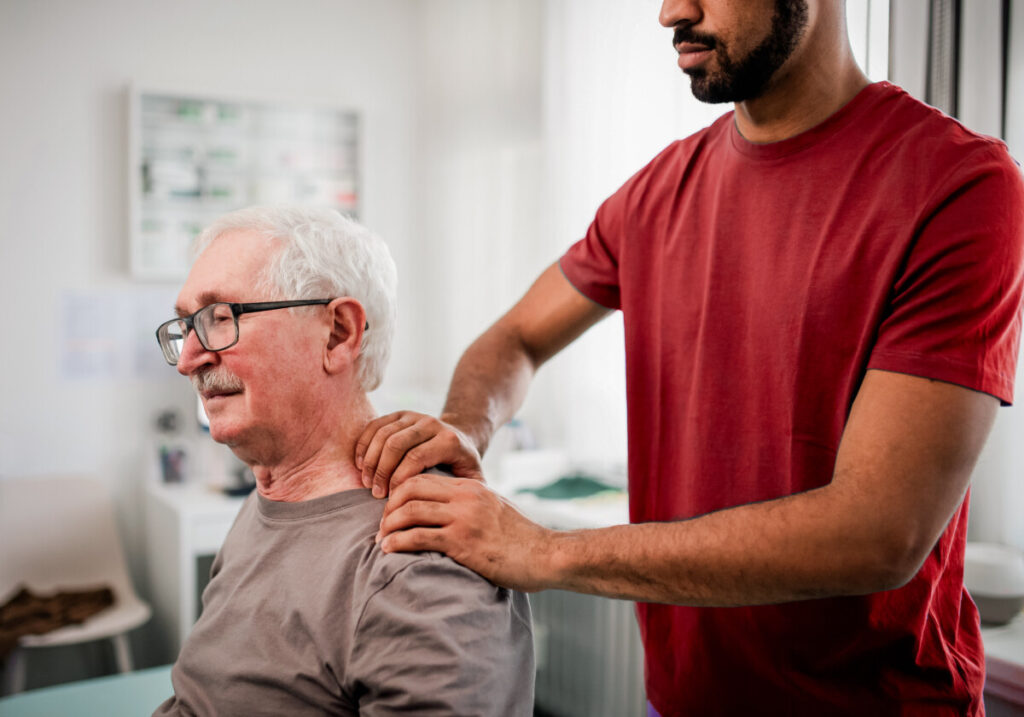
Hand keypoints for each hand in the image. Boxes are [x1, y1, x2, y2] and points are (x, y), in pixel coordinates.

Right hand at [355, 411, 483, 497]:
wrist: (462, 439)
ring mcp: (415, 416)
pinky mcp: (400, 414)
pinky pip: (374, 425)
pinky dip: (363, 445)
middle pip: (395, 445)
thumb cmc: (463, 468)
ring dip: (370, 461)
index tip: (391, 499)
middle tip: (376, 494)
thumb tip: (448, 517)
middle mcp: (431, 423)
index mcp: (449, 441)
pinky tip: (360, 465)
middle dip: (381, 471)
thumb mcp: (472, 480)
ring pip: (383, 435)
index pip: (416, 458)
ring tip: (367, 482)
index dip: (399, 480)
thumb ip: (465, 495)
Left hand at [378, 474, 555, 592]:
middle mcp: (465, 498)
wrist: (546, 555)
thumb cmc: (521, 539)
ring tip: (381, 540)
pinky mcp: (462, 543)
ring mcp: (463, 519)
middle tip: (382, 525)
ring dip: (388, 526)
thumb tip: (447, 512)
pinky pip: (418, 537)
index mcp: (471, 487)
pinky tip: (389, 550)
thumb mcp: (495, 509)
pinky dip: (397, 543)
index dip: (400, 492)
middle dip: (389, 507)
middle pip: (410, 489)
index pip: (423, 478)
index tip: (392, 510)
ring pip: (409, 512)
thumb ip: (472, 505)